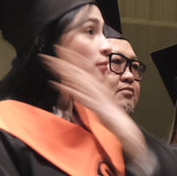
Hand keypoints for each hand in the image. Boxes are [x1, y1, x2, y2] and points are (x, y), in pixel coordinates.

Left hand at [42, 47, 149, 163]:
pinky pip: (79, 96)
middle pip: (80, 70)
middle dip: (67, 58)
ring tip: (52, 61)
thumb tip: (82, 87)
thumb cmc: (113, 118)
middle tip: (55, 47)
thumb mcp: (101, 101)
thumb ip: (92, 93)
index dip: (76, 56)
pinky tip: (57, 84)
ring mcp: (96, 96)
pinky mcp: (94, 106)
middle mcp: (98, 88)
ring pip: (78, 79)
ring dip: (64, 69)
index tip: (65, 47)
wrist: (124, 129)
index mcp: (99, 86)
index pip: (87, 67)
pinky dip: (68, 89)